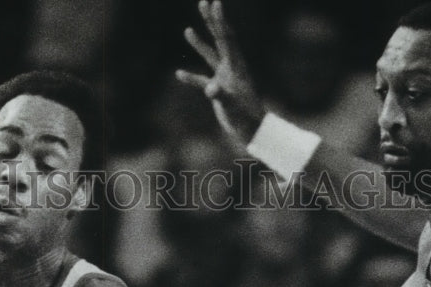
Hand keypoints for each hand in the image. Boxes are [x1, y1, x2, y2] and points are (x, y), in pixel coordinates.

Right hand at [176, 1, 266, 146]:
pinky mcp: (219, 92)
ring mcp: (224, 78)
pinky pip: (202, 81)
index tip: (215, 2)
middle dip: (211, 21)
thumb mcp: (232, 104)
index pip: (226, 37)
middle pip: (219, 39)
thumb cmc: (245, 116)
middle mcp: (230, 67)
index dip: (220, 20)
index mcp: (235, 65)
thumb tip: (209, 88)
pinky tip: (179, 74)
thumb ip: (220, 94)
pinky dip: (191, 78)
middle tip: (203, 2)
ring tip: (188, 30)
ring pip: (210, 56)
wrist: (252, 131)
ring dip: (199, 44)